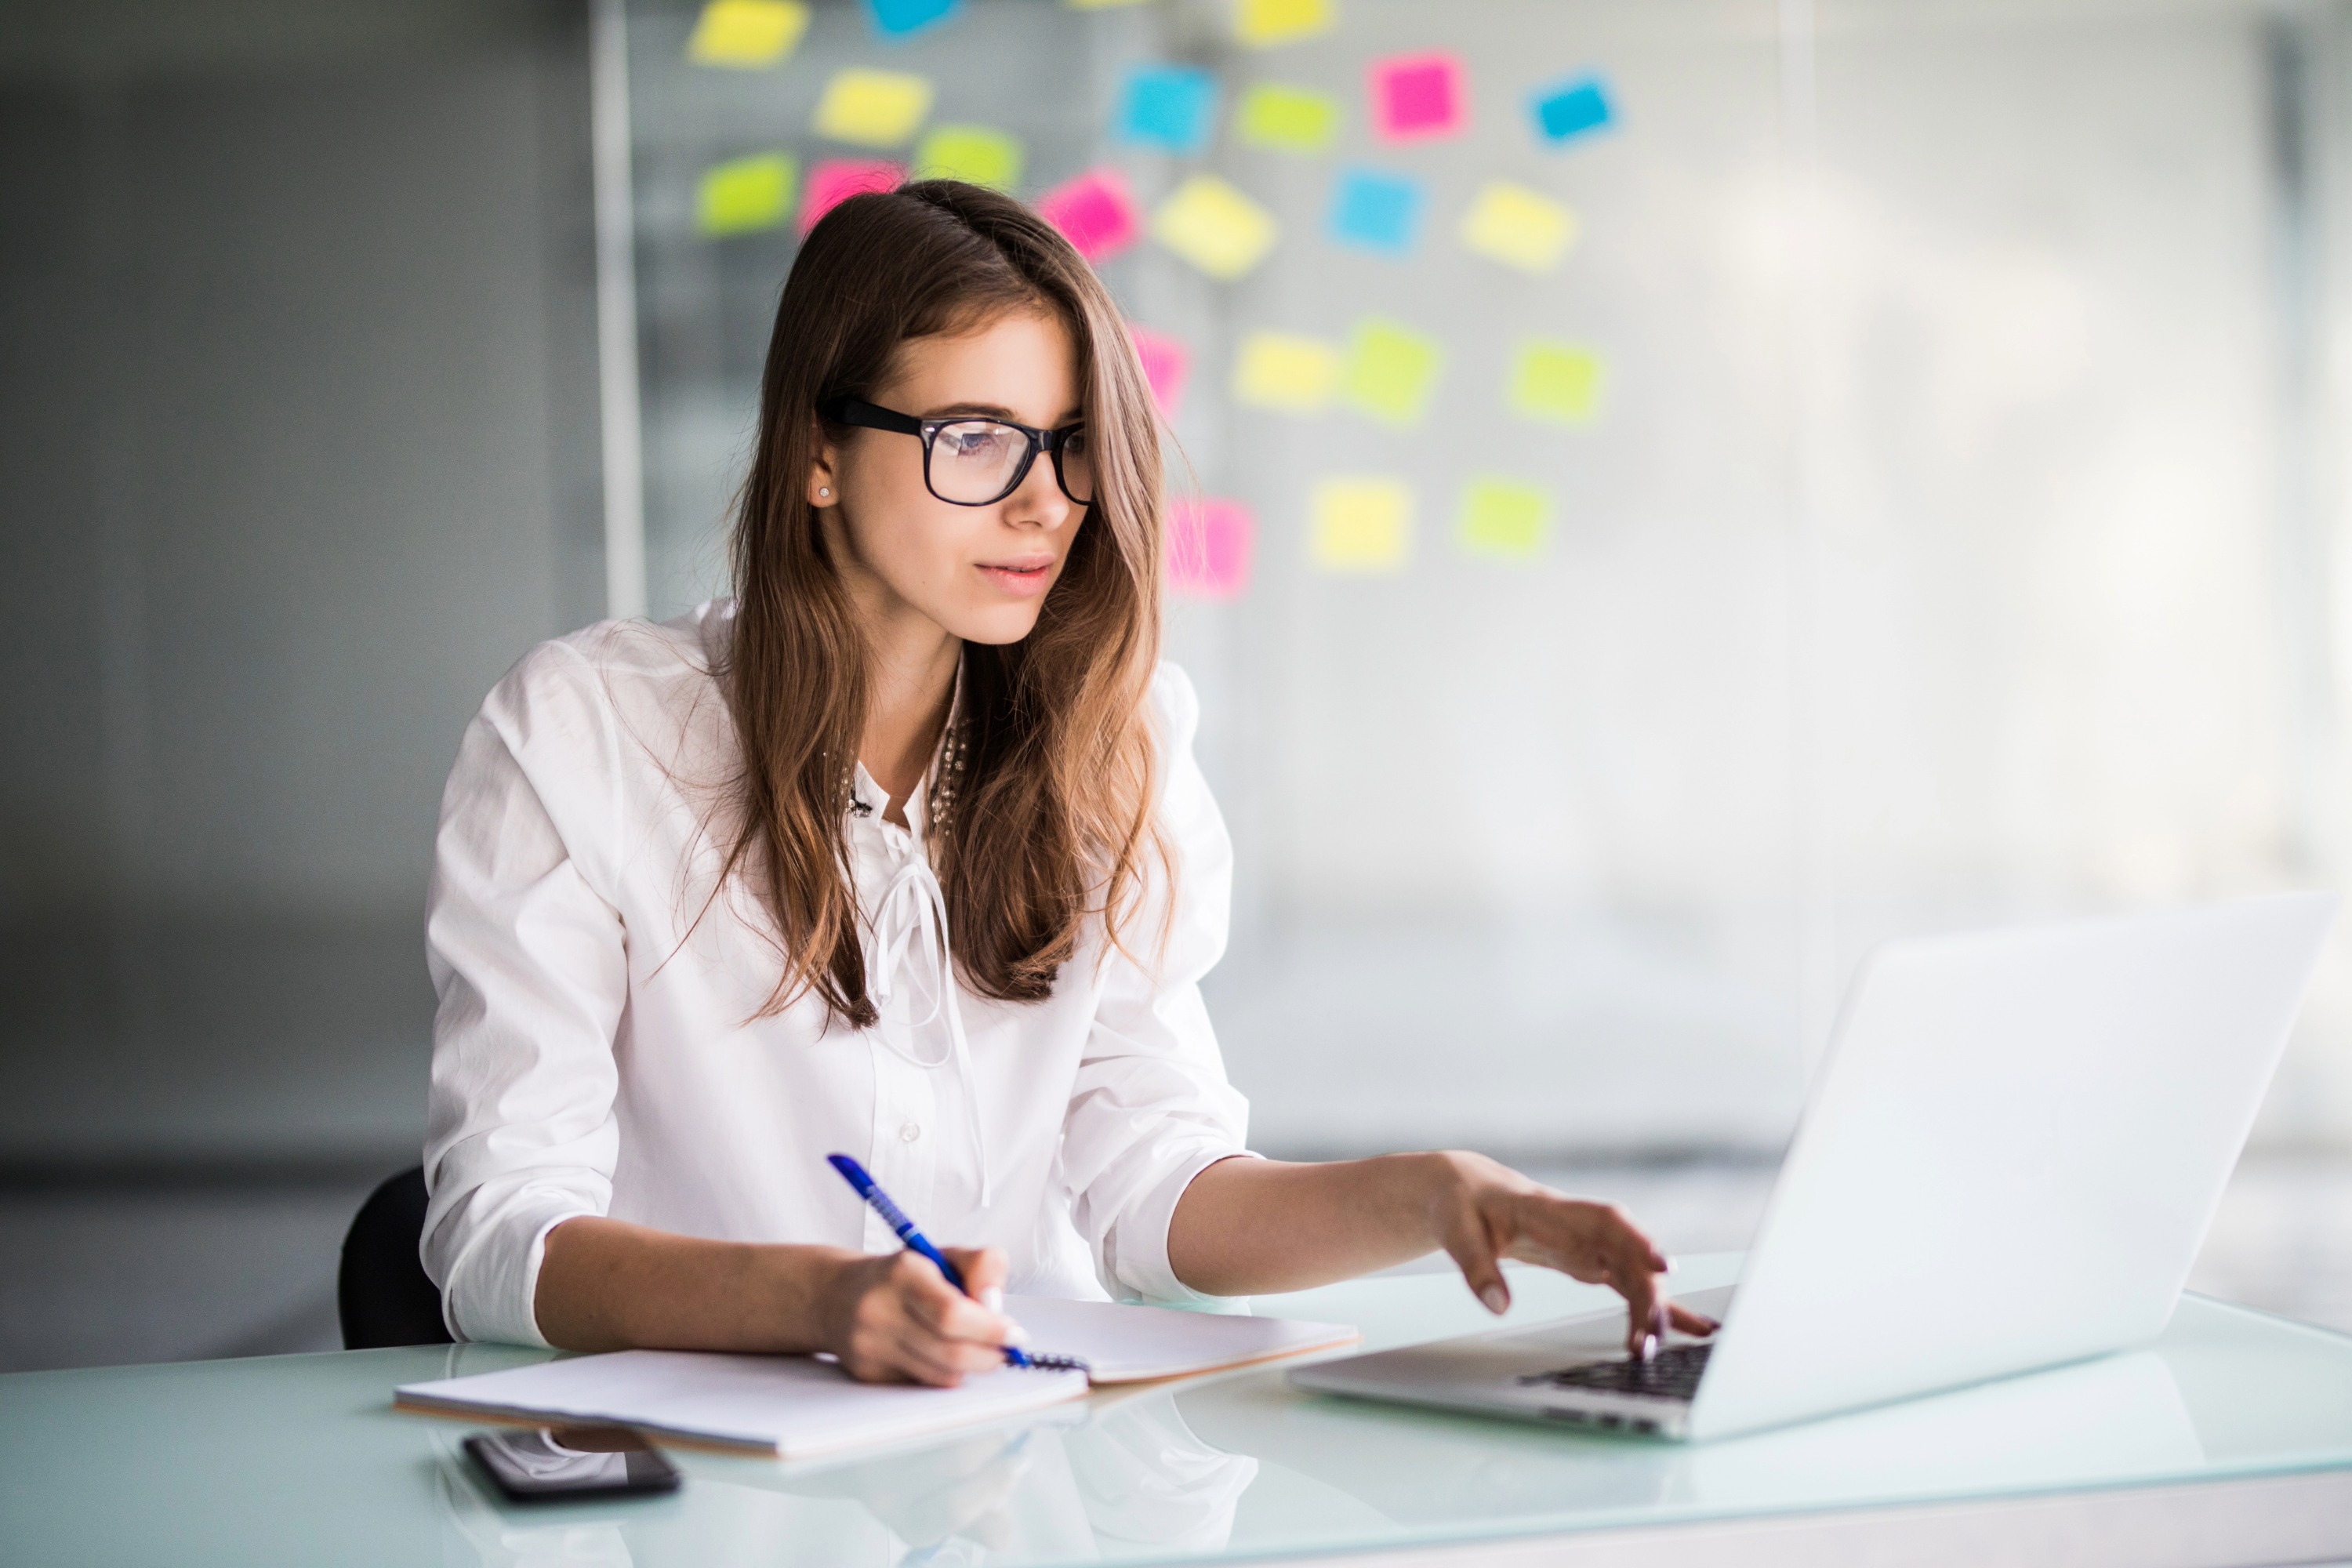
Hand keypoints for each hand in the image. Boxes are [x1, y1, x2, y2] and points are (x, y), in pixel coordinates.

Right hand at [818, 1246, 1023, 1384]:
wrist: (835, 1296)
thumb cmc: (901, 1276)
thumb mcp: (942, 1255)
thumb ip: (982, 1267)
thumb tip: (997, 1307)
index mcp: (904, 1272)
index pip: (952, 1313)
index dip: (991, 1329)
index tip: (1015, 1334)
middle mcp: (880, 1309)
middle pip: (951, 1351)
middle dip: (990, 1355)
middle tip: (1006, 1349)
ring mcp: (870, 1345)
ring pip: (941, 1375)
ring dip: (971, 1366)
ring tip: (978, 1349)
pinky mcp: (867, 1373)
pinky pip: (923, 1384)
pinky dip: (944, 1373)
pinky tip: (942, 1354)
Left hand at [1421, 1152, 1718, 1353]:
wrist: (1468, 1189)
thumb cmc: (1463, 1206)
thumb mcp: (1456, 1232)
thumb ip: (1476, 1268)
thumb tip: (1498, 1307)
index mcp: (1552, 1211)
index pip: (1607, 1221)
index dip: (1638, 1241)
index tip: (1662, 1267)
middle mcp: (1581, 1227)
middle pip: (1629, 1257)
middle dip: (1648, 1294)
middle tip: (1652, 1336)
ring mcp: (1591, 1244)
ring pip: (1634, 1275)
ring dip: (1651, 1309)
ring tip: (1654, 1348)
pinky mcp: (1592, 1262)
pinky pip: (1630, 1285)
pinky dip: (1656, 1306)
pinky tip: (1689, 1328)